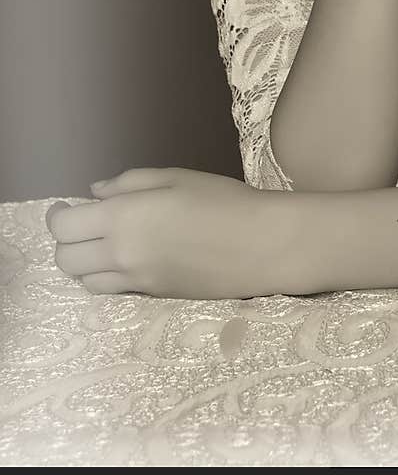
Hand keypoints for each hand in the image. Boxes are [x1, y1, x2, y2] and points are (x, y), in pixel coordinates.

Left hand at [45, 167, 315, 299]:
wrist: (262, 246)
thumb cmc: (223, 201)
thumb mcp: (175, 177)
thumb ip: (129, 183)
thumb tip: (94, 193)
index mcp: (123, 218)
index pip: (64, 227)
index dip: (59, 215)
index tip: (67, 206)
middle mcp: (121, 255)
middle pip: (65, 259)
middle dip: (67, 241)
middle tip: (84, 224)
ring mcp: (136, 281)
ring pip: (84, 281)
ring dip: (84, 261)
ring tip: (103, 243)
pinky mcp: (152, 297)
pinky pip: (112, 290)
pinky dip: (107, 275)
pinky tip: (128, 257)